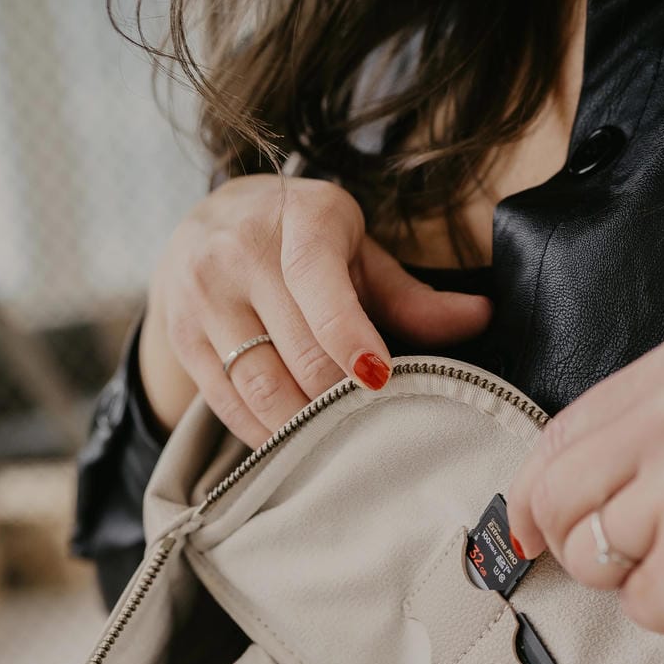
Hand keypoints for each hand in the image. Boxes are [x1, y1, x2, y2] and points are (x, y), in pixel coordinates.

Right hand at [137, 174, 493, 444]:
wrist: (205, 225)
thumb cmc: (299, 242)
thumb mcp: (357, 254)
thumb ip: (412, 297)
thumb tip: (482, 317)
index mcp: (300, 222)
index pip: (322, 292)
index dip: (352, 344)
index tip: (379, 382)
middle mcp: (241, 251)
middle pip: (298, 356)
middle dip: (337, 400)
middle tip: (370, 425)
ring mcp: (203, 296)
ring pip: (261, 387)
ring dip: (302, 427)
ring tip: (335, 440)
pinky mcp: (182, 337)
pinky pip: (229, 403)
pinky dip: (266, 432)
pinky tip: (293, 440)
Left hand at [506, 329, 663, 663]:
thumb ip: (643, 441)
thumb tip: (533, 505)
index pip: (560, 435)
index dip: (539, 497)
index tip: (541, 532)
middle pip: (556, 497)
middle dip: (585, 545)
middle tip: (656, 555)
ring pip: (590, 554)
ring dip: (640, 581)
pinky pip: (638, 607)